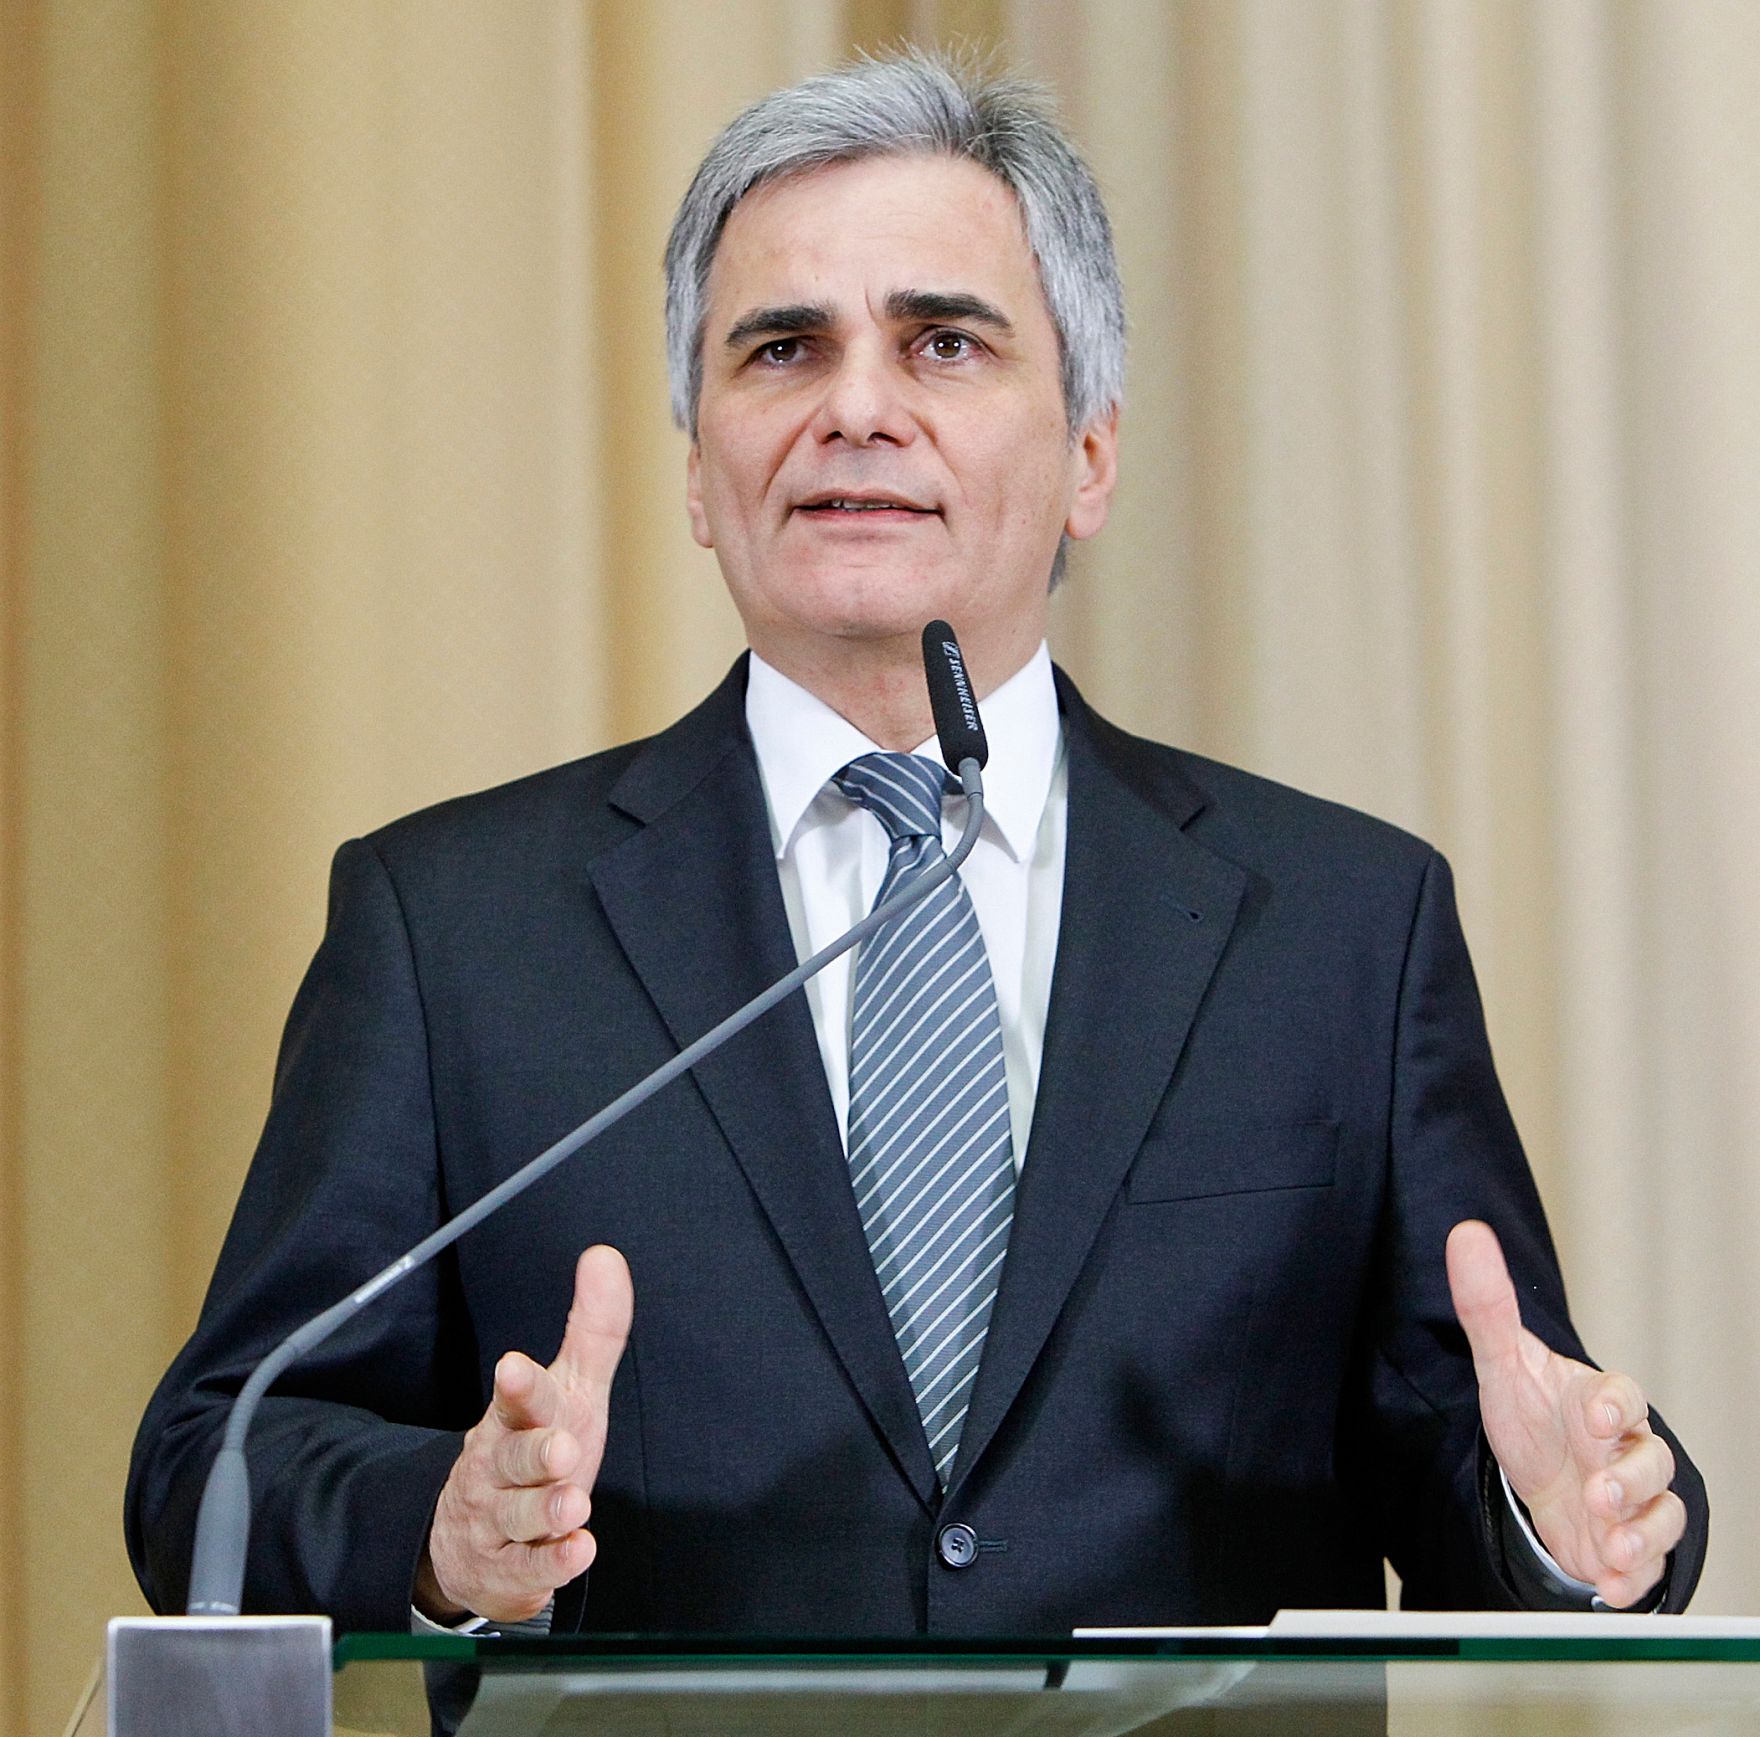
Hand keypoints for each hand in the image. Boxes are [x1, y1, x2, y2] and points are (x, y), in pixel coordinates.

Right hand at [416, 1244, 632, 1623]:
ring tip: (575, 1507)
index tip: (514, 1365)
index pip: (515, 1398)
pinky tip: (578, 1552)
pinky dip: (552, 1564)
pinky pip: (528, 1569)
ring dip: (545, 1512)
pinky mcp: (508, 1570)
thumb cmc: (535, 1447)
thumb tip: (606, 1256)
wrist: (475, 1538)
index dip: (518, 1384)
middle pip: (512, 1457)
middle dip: (535, 1452)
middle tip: (562, 1449)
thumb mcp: (569, 1388)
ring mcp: (498, 1520)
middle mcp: (499, 1467)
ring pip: (516, 1515)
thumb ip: (592, 1328)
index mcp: (514, 1418)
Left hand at [1446, 1219, 1684, 1608]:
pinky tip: (1609, 1585)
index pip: (1623, 1395)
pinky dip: (1633, 1576)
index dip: (1614, 1405)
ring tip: (1607, 1542)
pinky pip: (1651, 1560)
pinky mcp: (1631, 1544)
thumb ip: (1486, 1305)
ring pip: (1660, 1510)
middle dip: (1629, 1479)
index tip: (1593, 1418)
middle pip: (1651, 1459)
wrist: (1538, 1481)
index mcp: (1599, 1400)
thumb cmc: (1531, 1417)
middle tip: (1597, 1493)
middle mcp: (1626, 1448)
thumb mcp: (1500, 1365)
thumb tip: (1466, 1234)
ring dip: (1638, 1530)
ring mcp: (1634, 1498)